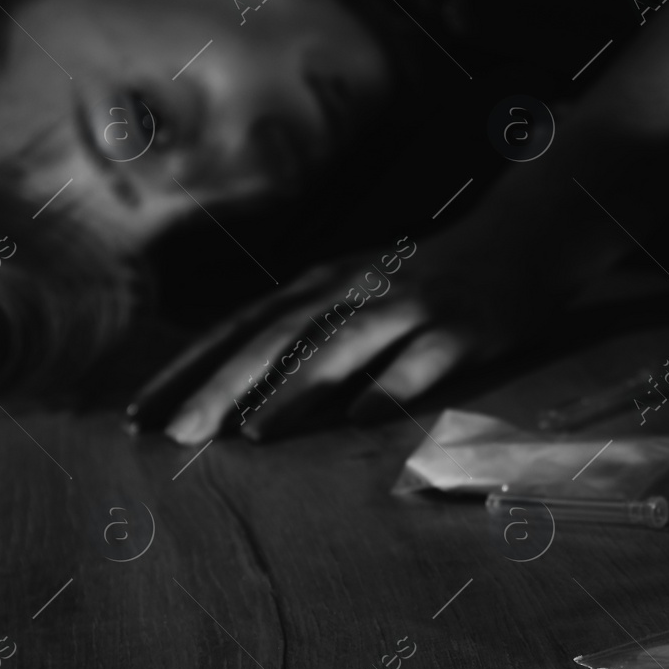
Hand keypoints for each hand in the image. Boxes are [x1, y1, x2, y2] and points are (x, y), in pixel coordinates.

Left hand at [126, 225, 540, 443]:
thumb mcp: (366, 290)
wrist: (530, 235)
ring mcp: (413, 304)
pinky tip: (358, 422)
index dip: (189, 368)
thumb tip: (244, 393)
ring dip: (295, 389)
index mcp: (326, 281)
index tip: (138, 413)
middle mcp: (360, 287)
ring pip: (343, 346)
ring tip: (254, 433)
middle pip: (279, 336)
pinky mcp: (464, 328)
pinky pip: (421, 363)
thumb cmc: (436, 277)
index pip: (242, 325)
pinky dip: (388, 389)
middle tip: (177, 433)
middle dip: (223, 383)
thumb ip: (313, 332)